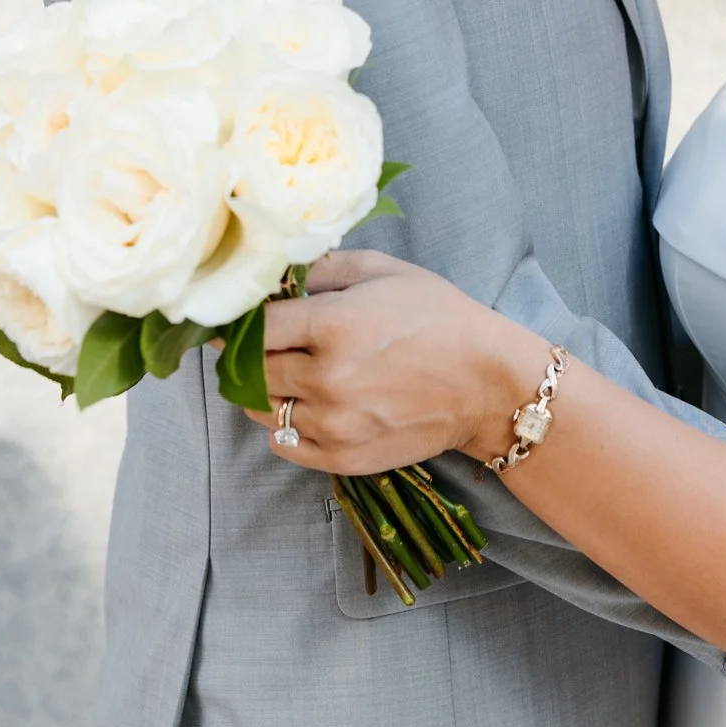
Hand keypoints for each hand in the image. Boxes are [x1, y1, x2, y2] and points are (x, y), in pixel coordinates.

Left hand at [252, 249, 533, 476]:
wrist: (488, 385)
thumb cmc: (441, 319)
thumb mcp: (385, 272)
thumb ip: (325, 268)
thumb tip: (278, 274)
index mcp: (334, 326)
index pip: (255, 327)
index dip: (241, 320)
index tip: (237, 318)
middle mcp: (327, 379)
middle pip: (251, 371)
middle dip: (248, 355)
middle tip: (260, 344)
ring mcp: (333, 424)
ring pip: (262, 410)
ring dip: (266, 390)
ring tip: (287, 373)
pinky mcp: (342, 458)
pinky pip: (283, 444)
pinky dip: (283, 425)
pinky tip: (305, 404)